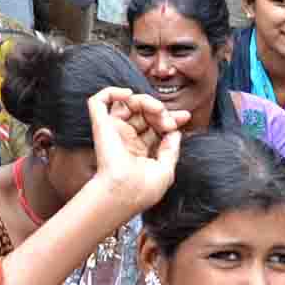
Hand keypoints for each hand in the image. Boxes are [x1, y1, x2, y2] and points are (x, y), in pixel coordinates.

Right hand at [82, 86, 182, 219]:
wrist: (125, 193)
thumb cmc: (143, 189)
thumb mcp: (166, 170)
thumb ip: (171, 150)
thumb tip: (176, 132)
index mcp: (139, 150)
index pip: (153, 126)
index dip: (169, 118)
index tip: (185, 117)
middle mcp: (125, 139)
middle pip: (144, 113)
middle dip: (161, 111)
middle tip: (170, 121)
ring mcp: (113, 131)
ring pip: (127, 103)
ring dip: (145, 101)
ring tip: (157, 110)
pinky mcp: (100, 125)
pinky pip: (99, 101)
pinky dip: (112, 92)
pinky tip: (128, 95)